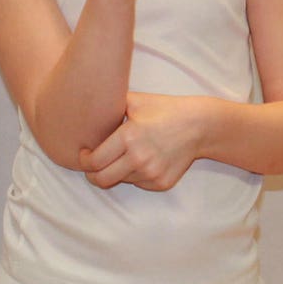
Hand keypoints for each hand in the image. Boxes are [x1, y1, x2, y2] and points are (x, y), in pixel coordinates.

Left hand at [79, 91, 199, 190]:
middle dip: (92, 174)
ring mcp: (151, 173)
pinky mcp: (161, 183)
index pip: (94, 161)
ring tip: (123, 156)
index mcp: (128, 137)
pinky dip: (134, 175)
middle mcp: (139, 158)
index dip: (84, 160)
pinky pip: (138, 184)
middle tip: (92, 166)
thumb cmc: (164, 109)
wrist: (198, 125)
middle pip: (102, 179)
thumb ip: (110, 105)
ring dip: (116, 172)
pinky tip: (142, 160)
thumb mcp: (136, 100)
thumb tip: (86, 107)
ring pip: (120, 180)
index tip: (84, 155)